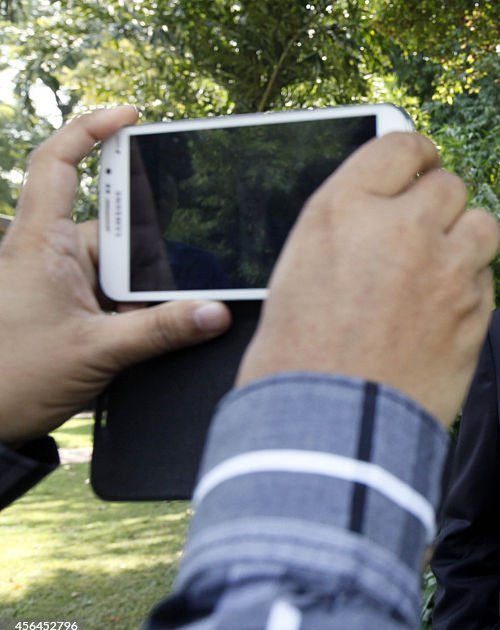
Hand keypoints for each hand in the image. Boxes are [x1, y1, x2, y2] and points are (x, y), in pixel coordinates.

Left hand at [0, 106, 231, 444]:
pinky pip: (117, 294)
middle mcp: (48, 254)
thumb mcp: (95, 353)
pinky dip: (137, 310)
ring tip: (141, 324)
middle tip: (166, 282)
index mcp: (39, 244)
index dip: (90, 130)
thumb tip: (215, 313)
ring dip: (144, 291)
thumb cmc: (12, 380)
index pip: (57, 165)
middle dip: (148, 253)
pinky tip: (146, 332)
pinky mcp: (69, 308)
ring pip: (120, 265)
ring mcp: (58, 282)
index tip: (130, 116)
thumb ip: (160, 331)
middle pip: (112, 224)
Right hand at [236, 132, 499, 426]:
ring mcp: (445, 269)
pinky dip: (470, 285)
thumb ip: (348, 225)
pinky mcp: (475, 311)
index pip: (402, 145)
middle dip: (439, 202)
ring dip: (465, 238)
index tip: (421, 166)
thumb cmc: (298, 355)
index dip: (416, 154)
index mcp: (344, 208)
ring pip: (482, 224)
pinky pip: (487, 276)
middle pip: (450, 184)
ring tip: (441, 266)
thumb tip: (384, 203)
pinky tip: (442, 310)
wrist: (330, 429)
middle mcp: (401, 227)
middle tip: (427, 226)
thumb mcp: (299, 269)